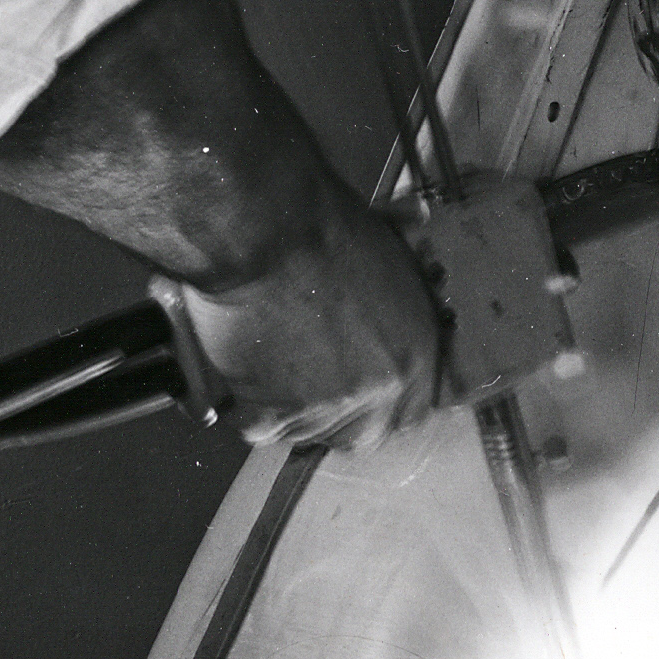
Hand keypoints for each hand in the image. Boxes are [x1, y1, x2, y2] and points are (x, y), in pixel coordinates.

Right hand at [175, 177, 439, 449]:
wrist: (259, 230)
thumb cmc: (315, 223)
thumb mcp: (386, 248)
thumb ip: (398, 280)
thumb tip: (416, 227)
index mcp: (417, 349)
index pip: (411, 409)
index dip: (378, 404)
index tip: (356, 394)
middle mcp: (383, 384)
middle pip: (362, 434)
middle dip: (335, 417)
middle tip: (305, 384)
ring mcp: (332, 404)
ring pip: (306, 432)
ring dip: (285, 407)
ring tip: (267, 356)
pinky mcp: (279, 413)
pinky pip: (258, 428)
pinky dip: (244, 401)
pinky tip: (242, 361)